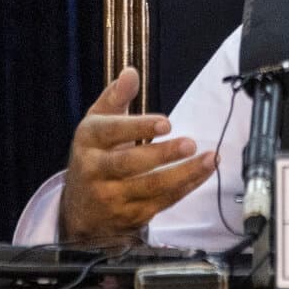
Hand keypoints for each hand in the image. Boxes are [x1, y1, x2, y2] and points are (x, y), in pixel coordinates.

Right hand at [57, 67, 217, 242]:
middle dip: (163, 155)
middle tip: (190, 143)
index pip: (111, 133)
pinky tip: (203, 172)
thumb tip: (130, 73)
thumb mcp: (97, 122)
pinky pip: (162, 202)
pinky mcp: (130, 215)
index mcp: (88, 141)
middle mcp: (96, 171)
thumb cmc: (95, 154)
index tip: (166, 123)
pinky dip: (186, 187)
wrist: (80, 209)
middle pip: (130, 164)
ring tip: (208, 159)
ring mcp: (112, 197)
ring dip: (183, 174)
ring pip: (150, 188)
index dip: (138, 128)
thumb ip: (116, 96)